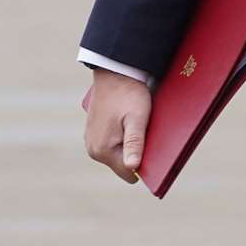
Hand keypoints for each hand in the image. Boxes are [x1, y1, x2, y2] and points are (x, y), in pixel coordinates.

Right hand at [83, 68, 151, 183]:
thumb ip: (134, 143)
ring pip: (119, 154)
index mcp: (103, 150)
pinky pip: (113, 143)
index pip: (129, 173)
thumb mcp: (137, 118)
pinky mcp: (93, 132)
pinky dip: (123, 137)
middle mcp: (94, 150)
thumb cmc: (129, 94)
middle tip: (147, 132)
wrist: (115, 71)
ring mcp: (92, 141)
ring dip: (130, 144)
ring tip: (139, 124)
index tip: (154, 149)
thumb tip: (132, 168)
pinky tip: (130, 122)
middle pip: (124, 164)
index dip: (145, 164)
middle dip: (137, 153)